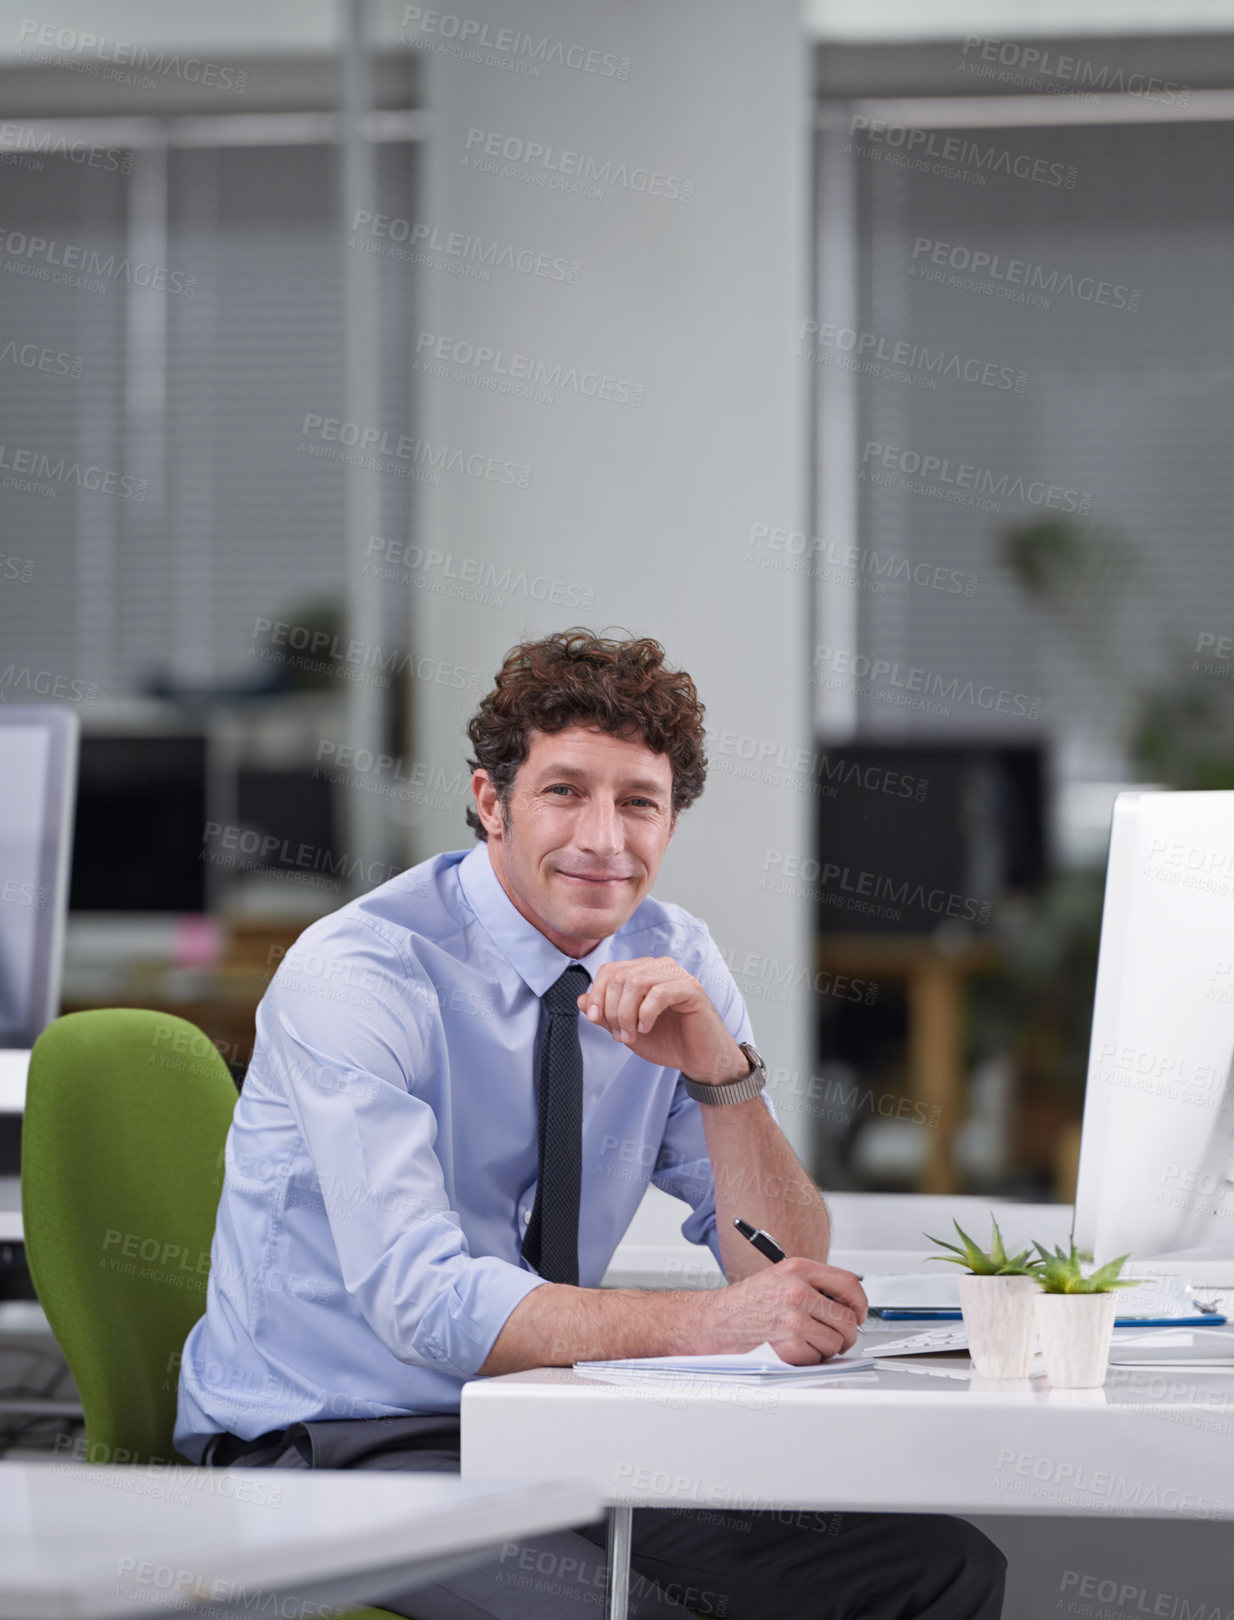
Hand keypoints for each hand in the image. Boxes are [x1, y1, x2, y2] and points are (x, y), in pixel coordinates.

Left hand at [580, 956, 746, 1083]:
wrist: (698, 1059)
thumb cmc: (667, 1041)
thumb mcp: (626, 1029)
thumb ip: (605, 1014)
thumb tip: (581, 999)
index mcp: (644, 971)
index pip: (609, 970)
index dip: (596, 994)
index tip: (595, 1020)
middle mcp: (659, 967)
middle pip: (619, 976)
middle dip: (612, 1009)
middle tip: (620, 1035)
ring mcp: (677, 975)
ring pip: (635, 982)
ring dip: (626, 1014)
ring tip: (631, 1035)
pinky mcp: (691, 989)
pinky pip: (658, 993)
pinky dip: (646, 1014)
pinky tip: (646, 1028)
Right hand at [691, 1258, 867, 1363]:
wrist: (712, 1322)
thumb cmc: (744, 1304)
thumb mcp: (779, 1279)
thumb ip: (812, 1285)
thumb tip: (848, 1304)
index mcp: (798, 1269)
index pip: (848, 1282)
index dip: (860, 1302)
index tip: (858, 1313)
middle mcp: (798, 1290)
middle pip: (848, 1318)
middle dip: (845, 1334)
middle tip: (834, 1338)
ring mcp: (794, 1317)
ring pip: (837, 1342)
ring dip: (825, 1349)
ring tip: (805, 1342)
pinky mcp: (788, 1344)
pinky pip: (817, 1358)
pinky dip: (808, 1360)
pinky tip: (791, 1350)